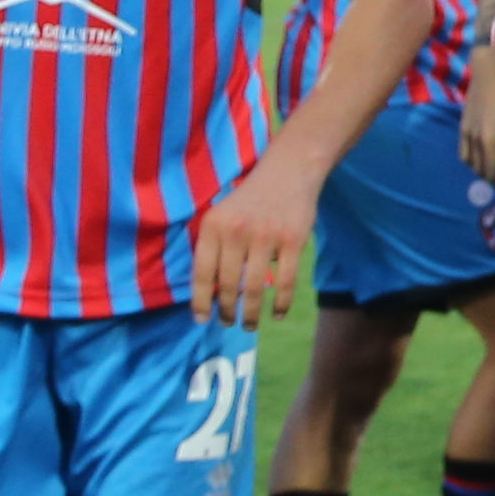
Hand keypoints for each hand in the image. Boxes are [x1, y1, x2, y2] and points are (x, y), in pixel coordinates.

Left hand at [190, 151, 321, 325]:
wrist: (289, 171)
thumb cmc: (250, 199)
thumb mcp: (222, 215)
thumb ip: (213, 247)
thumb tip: (210, 292)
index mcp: (213, 226)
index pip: (202, 273)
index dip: (200, 301)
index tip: (202, 320)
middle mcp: (236, 232)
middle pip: (227, 284)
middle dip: (226, 310)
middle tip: (228, 323)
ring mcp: (266, 236)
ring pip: (254, 287)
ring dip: (250, 313)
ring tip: (249, 325)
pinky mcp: (294, 240)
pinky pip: (286, 281)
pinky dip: (281, 303)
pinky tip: (278, 314)